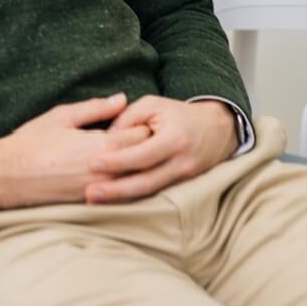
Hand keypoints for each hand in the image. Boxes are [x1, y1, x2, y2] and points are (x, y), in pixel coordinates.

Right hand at [0, 93, 150, 209]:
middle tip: (131, 137)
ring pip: (133, 177)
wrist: (8, 176)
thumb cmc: (32, 142)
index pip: (142, 134)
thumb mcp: (62, 117)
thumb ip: (95, 108)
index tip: (132, 121)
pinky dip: (118, 181)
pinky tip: (108, 172)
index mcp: (102, 145)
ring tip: (121, 155)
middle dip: (141, 146)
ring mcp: (101, 190)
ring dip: (131, 166)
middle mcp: (107, 170)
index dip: (139, 125)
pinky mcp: (91, 204)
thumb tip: (121, 99)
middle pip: (142, 157)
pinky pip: (117, 192)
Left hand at [83, 96, 236, 203]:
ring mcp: (183, 179)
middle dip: (115, 190)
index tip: (91, 163)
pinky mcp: (180, 187)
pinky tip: (112, 200)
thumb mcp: (153, 105)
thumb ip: (127, 118)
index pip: (143, 155)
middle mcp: (181, 163)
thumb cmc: (178, 114)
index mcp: (175, 139)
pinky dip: (132, 197)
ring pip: (149, 192)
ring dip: (120, 198)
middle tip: (89, 193)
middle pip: (145, 182)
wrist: (217, 130)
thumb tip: (105, 138)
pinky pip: (154, 194)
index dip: (117, 161)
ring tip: (94, 200)